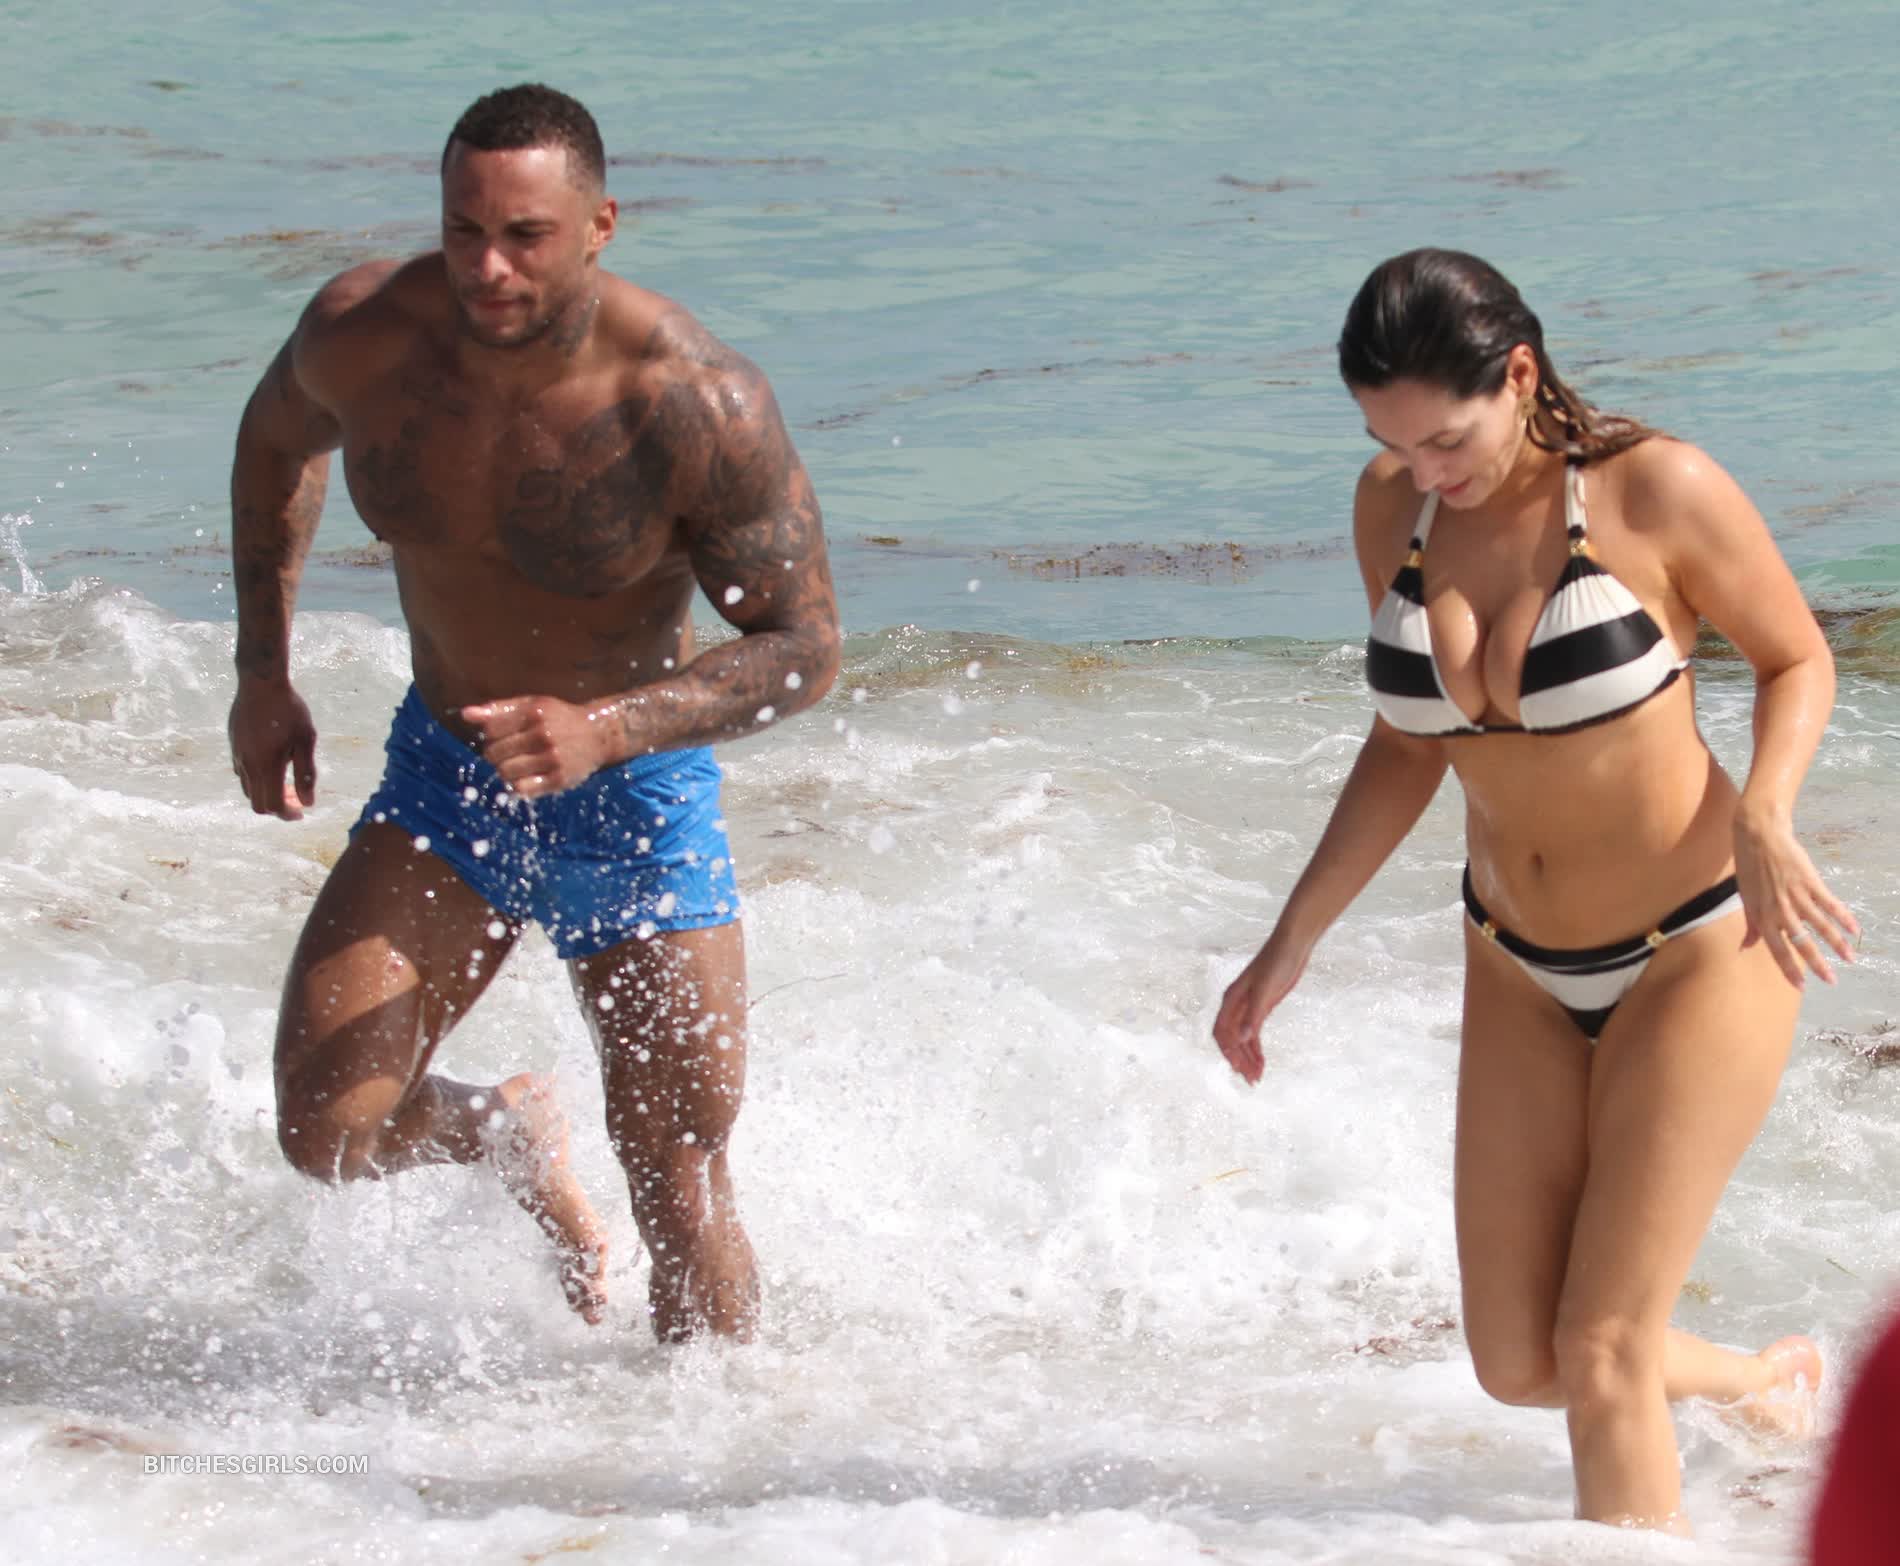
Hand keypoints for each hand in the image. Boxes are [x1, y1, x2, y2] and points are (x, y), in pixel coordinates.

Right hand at [229, 678, 316, 819]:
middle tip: (297, 798)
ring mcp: (237, 755)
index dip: (288, 814)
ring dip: (267, 793)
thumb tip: (308, 803)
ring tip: (288, 782)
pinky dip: (258, 780)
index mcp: (266, 766)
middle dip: (278, 807)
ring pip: (249, 790)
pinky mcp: (233, 745)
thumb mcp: (306, 740)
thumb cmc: (289, 710)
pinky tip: (273, 765)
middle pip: (258, 803)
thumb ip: (306, 773)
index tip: (302, 811)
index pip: (273, 805)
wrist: (260, 682)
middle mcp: (247, 765)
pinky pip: (242, 773)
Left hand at [462, 695, 619, 798]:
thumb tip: (465, 714)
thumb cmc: (558, 718)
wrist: (598, 735)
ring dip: (506, 771)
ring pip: (505, 773)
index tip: (503, 736)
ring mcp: (553, 758)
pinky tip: (527, 777)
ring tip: (518, 765)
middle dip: (496, 755)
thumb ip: (498, 709)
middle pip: (494, 754)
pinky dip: (518, 785)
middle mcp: (544, 734)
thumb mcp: (532, 706)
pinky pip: (522, 790)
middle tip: (510, 752)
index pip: (490, 731)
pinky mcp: (559, 779)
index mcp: (535, 713)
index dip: (490, 736)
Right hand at [1213, 935, 1309, 1084]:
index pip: (1222, 1032)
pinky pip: (1254, 1033)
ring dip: (1248, 1058)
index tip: (1238, 1069)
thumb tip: (1244, 1038)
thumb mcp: (1265, 990)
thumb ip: (1254, 1015)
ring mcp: (1248, 1007)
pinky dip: (1256, 1049)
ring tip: (1257, 1077)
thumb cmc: (1276, 963)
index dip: (1228, 1052)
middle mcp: (1236, 1005)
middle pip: (1231, 1039)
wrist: (1292, 945)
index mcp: (1231, 999)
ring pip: (1243, 1039)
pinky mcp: (1261, 1008)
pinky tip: (1262, 1061)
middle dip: (1239, 1060)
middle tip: (1251, 1081)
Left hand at [1735, 808, 1858, 987]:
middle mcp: (1779, 909)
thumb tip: (1746, 947)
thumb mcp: (1745, 898)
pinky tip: (1854, 929)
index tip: (1801, 987)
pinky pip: (1829, 903)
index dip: (1788, 969)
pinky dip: (1843, 916)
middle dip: (1817, 964)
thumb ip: (1750, 925)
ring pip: (1820, 925)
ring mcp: (1796, 895)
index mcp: (1761, 915)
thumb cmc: (1749, 868)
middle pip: (1801, 942)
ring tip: (1850, 959)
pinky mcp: (1810, 881)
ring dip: (1837, 943)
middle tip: (1831, 981)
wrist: (1758, 835)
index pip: (1776, 949)